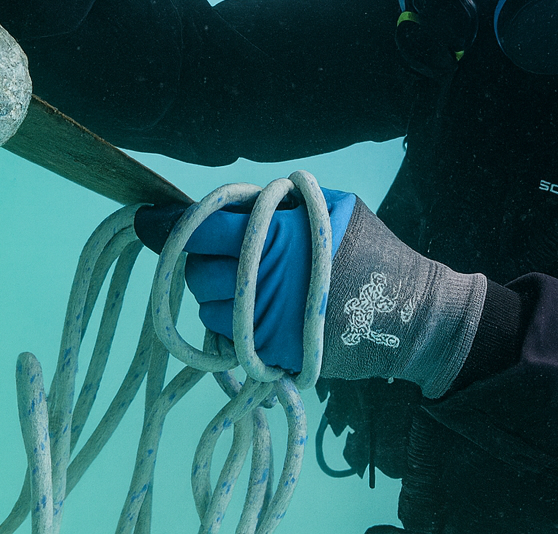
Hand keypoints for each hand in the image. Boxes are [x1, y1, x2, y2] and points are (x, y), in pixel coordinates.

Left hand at [136, 187, 356, 372]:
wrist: (410, 315)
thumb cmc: (372, 252)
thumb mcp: (331, 207)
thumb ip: (278, 204)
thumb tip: (226, 207)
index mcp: (276, 236)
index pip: (204, 229)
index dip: (170, 225)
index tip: (147, 221)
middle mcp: (265, 280)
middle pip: (199, 273)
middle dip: (201, 263)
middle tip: (219, 258)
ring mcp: (267, 321)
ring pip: (208, 310)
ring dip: (215, 297)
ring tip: (243, 286)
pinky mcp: (274, 353)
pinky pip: (228, 339)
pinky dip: (232, 325)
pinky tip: (253, 313)